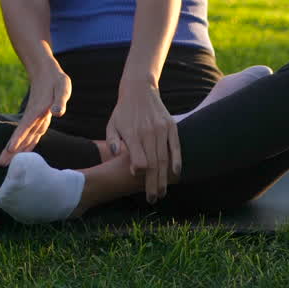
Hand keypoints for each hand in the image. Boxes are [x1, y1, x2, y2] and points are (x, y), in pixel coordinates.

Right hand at [0, 67, 71, 166]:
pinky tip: (21, 152)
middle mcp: (34, 116)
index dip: (18, 137)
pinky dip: (24, 144)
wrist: (46, 72)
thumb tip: (57, 113)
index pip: (26, 126)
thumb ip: (60, 101)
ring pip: (24, 137)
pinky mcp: (37, 119)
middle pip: (21, 136)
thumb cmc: (56, 80)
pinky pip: (30, 134)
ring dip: (14, 150)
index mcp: (38, 110)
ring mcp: (34, 119)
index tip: (10, 148)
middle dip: (10, 150)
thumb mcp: (63, 87)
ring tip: (3, 162)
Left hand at [105, 80, 180, 202]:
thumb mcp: (111, 125)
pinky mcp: (171, 126)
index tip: (138, 181)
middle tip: (152, 198)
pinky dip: (177, 160)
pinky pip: (176, 146)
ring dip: (164, 177)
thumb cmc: (123, 112)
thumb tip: (116, 156)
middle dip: (153, 183)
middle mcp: (148, 132)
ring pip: (165, 158)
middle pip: (153, 163)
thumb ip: (112, 141)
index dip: (140, 171)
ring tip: (162, 192)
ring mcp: (162, 129)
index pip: (139, 158)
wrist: (139, 90)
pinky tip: (176, 173)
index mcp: (133, 134)